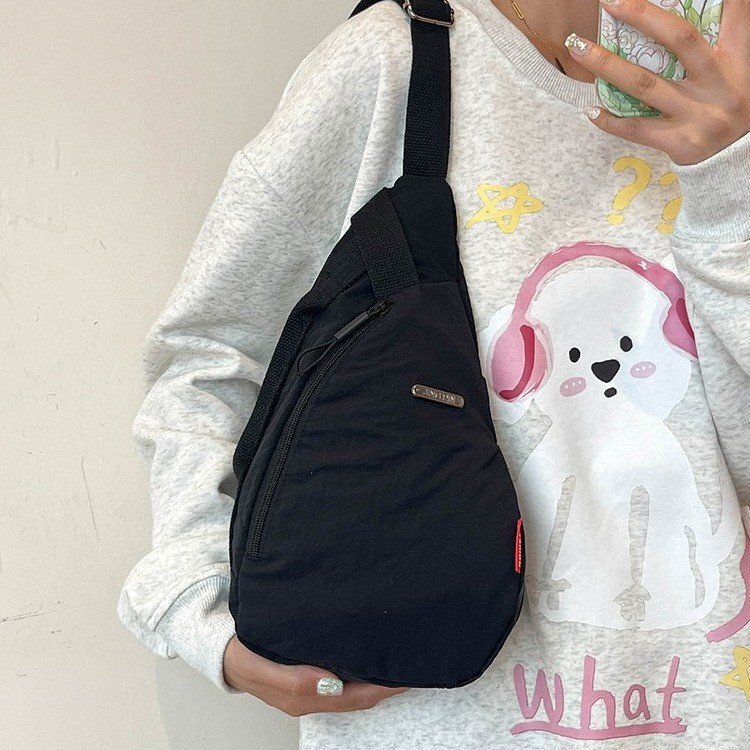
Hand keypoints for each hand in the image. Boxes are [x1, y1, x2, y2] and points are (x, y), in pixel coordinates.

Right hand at [222, 636, 408, 715]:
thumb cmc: (241, 656)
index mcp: (304, 697)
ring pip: (354, 688)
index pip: (354, 696)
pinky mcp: (311, 676)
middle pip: (360, 695)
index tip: (406, 674)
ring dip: (376, 677)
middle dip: (387, 684)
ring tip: (397, 658)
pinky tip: (369, 655)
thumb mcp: (259, 666)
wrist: (224, 652)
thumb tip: (328, 683)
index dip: (382, 688)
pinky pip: (344, 678)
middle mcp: (313, 695)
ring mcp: (313, 688)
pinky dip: (362, 670)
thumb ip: (291, 679)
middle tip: (412, 665)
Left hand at [565, 0, 749, 164]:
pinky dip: (610, 120)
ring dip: (607, 64)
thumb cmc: (732, 110)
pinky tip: (589, 110)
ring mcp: (697, 115)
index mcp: (736, 61)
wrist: (737, 163)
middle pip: (678, 40)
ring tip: (578, 48)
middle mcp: (718, 84)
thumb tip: (687, 25)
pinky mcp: (679, 142)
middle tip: (611, 1)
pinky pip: (636, 128)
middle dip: (643, 16)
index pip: (734, 16)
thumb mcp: (739, 74)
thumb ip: (723, 46)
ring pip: (645, 84)